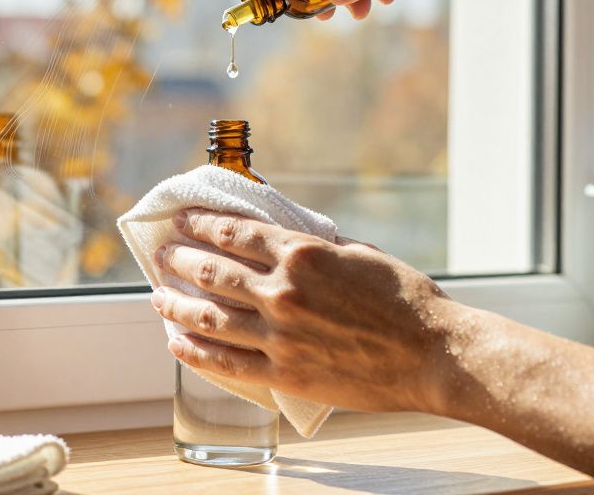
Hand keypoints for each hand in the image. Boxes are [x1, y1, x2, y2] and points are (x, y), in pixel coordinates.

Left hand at [150, 208, 459, 413]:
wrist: (435, 356)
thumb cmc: (408, 301)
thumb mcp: (361, 254)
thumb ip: (319, 247)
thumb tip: (289, 239)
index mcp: (303, 254)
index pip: (235, 233)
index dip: (202, 224)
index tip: (183, 221)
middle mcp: (283, 291)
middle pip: (212, 272)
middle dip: (180, 260)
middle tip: (163, 255)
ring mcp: (280, 334)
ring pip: (208, 317)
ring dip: (175, 304)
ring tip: (157, 296)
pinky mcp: (285, 372)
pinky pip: (226, 362)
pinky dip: (195, 351)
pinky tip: (177, 343)